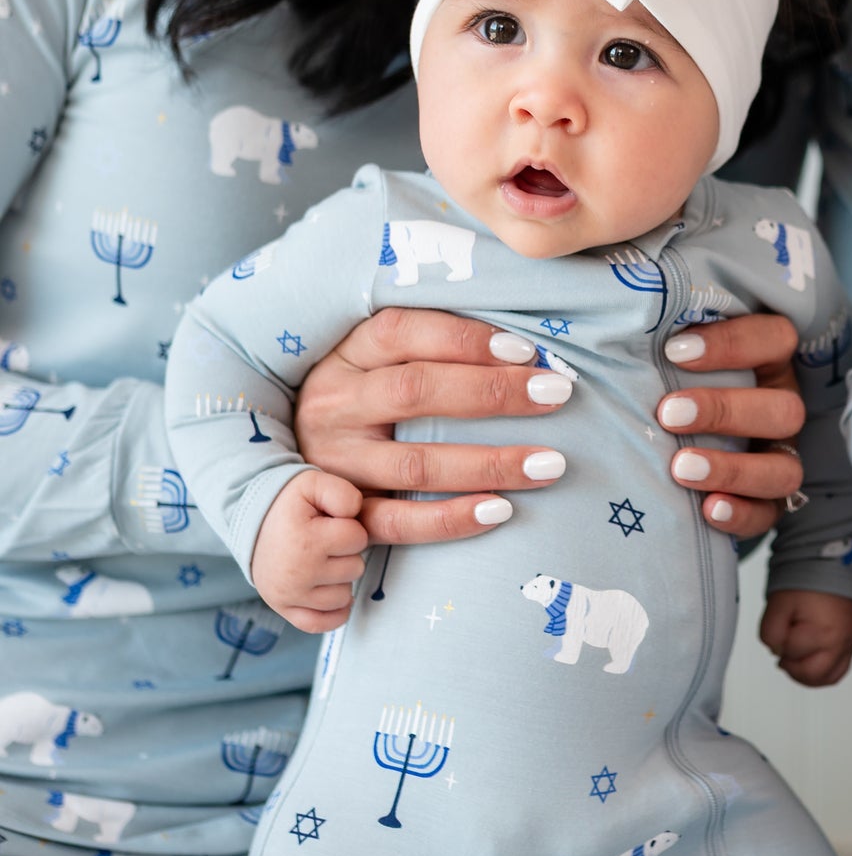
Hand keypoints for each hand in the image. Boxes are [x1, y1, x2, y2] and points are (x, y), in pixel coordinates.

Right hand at [250, 469, 368, 631]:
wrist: (254, 520)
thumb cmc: (290, 504)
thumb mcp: (314, 484)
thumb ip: (343, 493)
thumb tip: (356, 515)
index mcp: (304, 542)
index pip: (357, 538)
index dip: (349, 526)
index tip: (329, 522)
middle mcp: (295, 575)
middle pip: (355, 568)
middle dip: (345, 553)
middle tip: (322, 541)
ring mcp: (288, 597)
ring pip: (344, 596)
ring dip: (338, 578)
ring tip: (319, 559)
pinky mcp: (284, 610)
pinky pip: (322, 624)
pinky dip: (332, 611)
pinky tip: (328, 589)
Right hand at [296, 309, 574, 542]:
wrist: (289, 469)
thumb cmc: (363, 396)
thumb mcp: (376, 358)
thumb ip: (432, 346)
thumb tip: (525, 349)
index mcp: (346, 355)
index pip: (403, 332)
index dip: (466, 338)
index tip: (527, 350)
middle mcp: (335, 405)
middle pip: (415, 392)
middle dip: (493, 393)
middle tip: (557, 394)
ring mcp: (335, 463)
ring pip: (414, 463)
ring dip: (488, 464)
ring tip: (549, 464)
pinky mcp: (343, 514)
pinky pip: (396, 523)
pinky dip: (450, 520)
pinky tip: (500, 511)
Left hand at [656, 313, 806, 536]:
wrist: (658, 444)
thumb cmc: (662, 381)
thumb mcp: (663, 354)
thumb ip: (649, 337)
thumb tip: (597, 316)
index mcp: (766, 361)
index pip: (774, 338)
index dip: (734, 343)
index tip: (674, 352)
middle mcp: (779, 408)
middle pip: (784, 409)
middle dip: (725, 411)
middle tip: (668, 414)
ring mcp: (778, 458)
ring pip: (784, 468)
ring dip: (733, 469)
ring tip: (681, 469)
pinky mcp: (767, 502)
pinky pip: (768, 514)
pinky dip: (741, 514)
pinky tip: (707, 510)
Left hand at [759, 589, 851, 686]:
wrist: (833, 562)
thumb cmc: (807, 580)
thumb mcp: (777, 604)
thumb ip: (771, 633)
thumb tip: (778, 652)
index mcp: (823, 632)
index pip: (791, 653)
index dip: (779, 643)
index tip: (781, 626)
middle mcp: (842, 641)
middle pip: (812, 674)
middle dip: (792, 666)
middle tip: (784, 653)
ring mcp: (851, 641)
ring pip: (829, 678)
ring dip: (808, 675)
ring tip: (796, 660)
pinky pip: (841, 668)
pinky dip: (824, 670)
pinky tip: (811, 660)